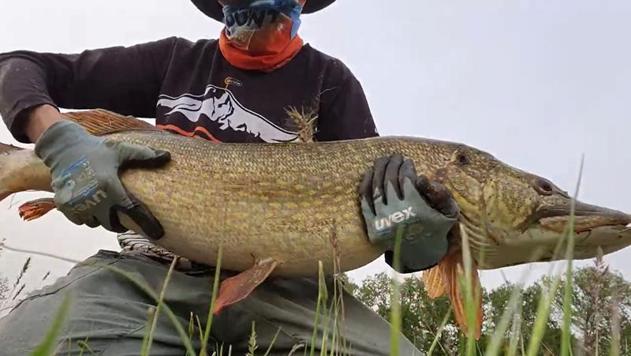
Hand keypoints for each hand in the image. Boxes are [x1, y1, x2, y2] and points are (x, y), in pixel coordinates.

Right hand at [34, 120, 170, 238]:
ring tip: (104, 205)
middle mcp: (92, 198)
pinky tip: (89, 203)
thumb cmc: (97, 149)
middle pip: (112, 224)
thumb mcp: (122, 150)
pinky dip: (86, 216)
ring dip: (102, 218)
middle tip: (123, 216)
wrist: (63, 148)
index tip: (158, 234)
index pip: (132, 211)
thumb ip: (145, 155)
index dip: (146, 223)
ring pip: (95, 223)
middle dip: (120, 223)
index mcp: (109, 186)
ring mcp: (76, 204)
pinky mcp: (64, 206)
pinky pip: (80, 221)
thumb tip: (168, 156)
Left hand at [360, 153, 458, 272]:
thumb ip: (442, 194)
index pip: (407, 180)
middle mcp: (398, 214)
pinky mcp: (372, 227)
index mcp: (416, 209)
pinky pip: (365, 201)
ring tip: (382, 160)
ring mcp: (383, 221)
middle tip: (394, 156)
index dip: (406, 167)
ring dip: (378, 170)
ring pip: (376, 189)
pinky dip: (366, 185)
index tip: (407, 161)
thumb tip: (423, 178)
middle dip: (392, 165)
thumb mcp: (449, 213)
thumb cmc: (437, 228)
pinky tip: (370, 172)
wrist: (421, 255)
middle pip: (390, 181)